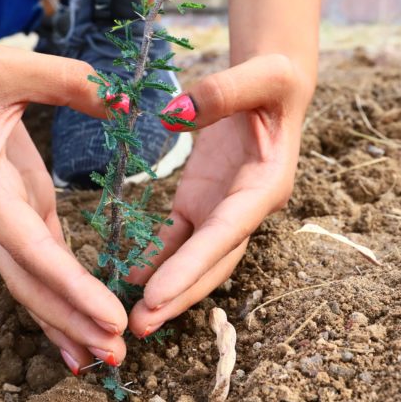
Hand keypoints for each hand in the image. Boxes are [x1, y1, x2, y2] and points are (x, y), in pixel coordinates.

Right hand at [0, 41, 126, 372]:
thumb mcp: (10, 66)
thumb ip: (66, 80)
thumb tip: (123, 101)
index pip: (28, 245)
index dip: (68, 285)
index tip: (108, 316)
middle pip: (29, 280)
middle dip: (69, 320)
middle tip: (116, 354)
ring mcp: (8, 214)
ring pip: (34, 279)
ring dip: (66, 318)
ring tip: (104, 356)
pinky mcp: (25, 208)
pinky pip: (45, 259)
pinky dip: (65, 290)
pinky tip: (86, 319)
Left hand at [126, 54, 309, 335]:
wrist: (270, 87)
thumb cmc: (272, 80)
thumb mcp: (261, 76)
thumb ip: (223, 90)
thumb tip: (175, 111)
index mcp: (266, 185)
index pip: (227, 232)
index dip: (193, 265)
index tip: (158, 294)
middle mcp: (245, 207)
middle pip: (213, 261)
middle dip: (179, 294)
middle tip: (140, 325)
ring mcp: (221, 209)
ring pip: (194, 259)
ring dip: (167, 289)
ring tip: (134, 319)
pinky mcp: (200, 202)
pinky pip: (176, 237)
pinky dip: (154, 259)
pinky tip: (128, 277)